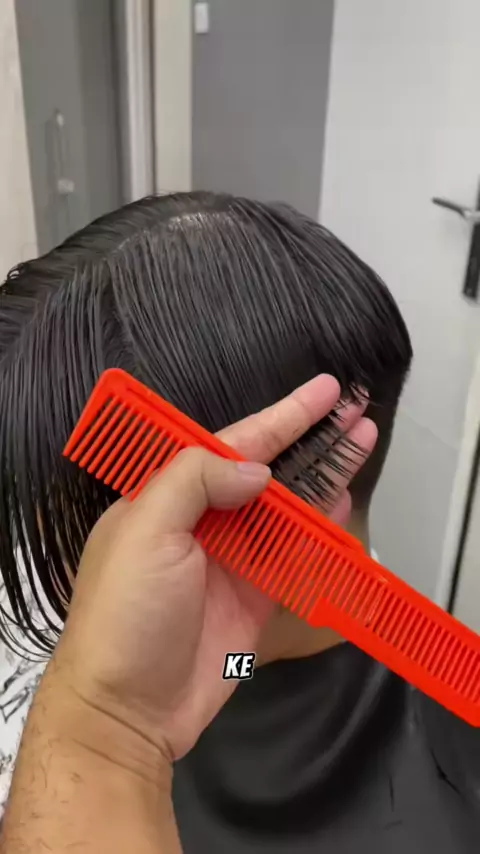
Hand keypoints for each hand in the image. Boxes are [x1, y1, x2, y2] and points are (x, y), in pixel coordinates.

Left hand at [50, 375, 376, 766]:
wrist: (127, 711)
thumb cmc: (125, 613)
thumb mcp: (146, 531)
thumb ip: (196, 481)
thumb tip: (258, 470)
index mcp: (168, 498)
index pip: (232, 444)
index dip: (280, 417)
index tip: (322, 392)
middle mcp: (203, 523)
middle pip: (267, 473)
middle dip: (310, 441)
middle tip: (354, 413)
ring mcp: (232, 562)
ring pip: (287, 510)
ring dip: (324, 479)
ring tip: (361, 447)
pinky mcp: (255, 599)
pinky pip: (296, 558)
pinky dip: (320, 534)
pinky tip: (343, 507)